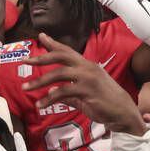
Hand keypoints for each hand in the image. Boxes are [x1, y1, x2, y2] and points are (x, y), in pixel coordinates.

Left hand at [22, 33, 145, 134]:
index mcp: (87, 66)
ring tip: (25, 88)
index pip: (68, 51)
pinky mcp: (87, 90)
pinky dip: (49, 97)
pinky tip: (41, 103)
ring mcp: (88, 77)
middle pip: (60, 56)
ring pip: (58, 74)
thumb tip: (53, 91)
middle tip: (25, 60)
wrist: (124, 114)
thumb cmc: (106, 105)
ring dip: (39, 81)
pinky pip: (63, 92)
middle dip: (41, 57)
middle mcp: (87, 68)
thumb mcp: (85, 96)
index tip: (41, 36)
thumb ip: (69, 94)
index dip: (53, 44)